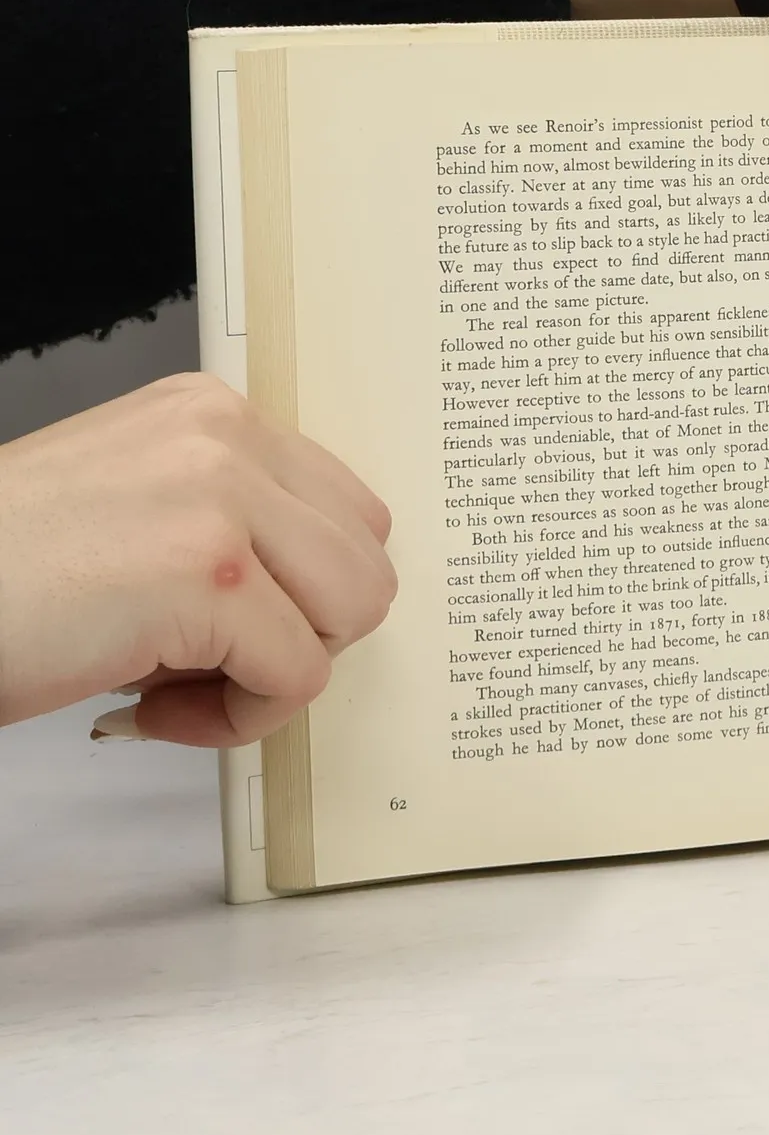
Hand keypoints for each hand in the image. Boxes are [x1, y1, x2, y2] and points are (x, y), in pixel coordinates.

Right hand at [0, 375, 396, 745]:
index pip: (348, 511)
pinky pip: (298, 677)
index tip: (235, 626)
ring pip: (351, 615)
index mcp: (211, 415)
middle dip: (304, 633)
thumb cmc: (5, 577)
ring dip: (275, 675)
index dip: (303, 593)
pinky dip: (237, 719)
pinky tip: (150, 710)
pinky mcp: (209, 578)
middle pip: (367, 562)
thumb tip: (317, 602)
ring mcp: (222, 500)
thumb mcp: (136, 512)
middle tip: (210, 660)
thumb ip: (231, 527)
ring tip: (180, 685)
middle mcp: (225, 438)